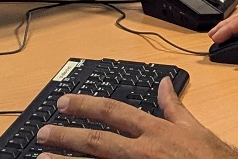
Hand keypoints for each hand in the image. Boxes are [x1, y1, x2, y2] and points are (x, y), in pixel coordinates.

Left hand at [36, 77, 237, 158]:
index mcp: (156, 131)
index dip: (86, 105)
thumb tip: (165, 85)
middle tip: (43, 133)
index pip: (114, 112)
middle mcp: (144, 152)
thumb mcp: (195, 129)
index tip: (64, 102)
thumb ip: (174, 108)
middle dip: (66, 135)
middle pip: (97, 141)